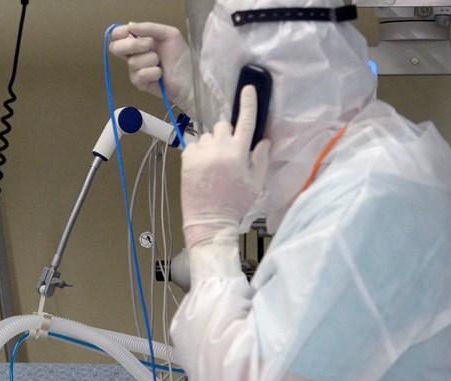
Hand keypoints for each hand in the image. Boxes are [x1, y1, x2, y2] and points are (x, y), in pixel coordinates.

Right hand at [108, 22, 191, 105]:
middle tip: (149, 46)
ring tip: (161, 63)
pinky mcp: (139, 83)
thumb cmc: (181, 56)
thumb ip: (149, 28)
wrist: (189, 77)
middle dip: (133, 45)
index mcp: (138, 40)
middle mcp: (134, 54)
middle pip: (115, 48)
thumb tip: (129, 25)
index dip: (119, 33)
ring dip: (151, 60)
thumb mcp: (168, 34)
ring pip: (132, 61)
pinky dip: (154, 72)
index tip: (129, 33)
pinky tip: (161, 74)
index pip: (117, 36)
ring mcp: (134, 69)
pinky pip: (140, 74)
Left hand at [180, 85, 270, 249]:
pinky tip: (202, 169)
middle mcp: (219, 148)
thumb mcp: (256, 183)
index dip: (248, 103)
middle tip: (227, 153)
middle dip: (227, 134)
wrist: (209, 220)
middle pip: (223, 125)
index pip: (246, 121)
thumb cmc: (235, 204)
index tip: (247, 89)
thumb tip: (263, 140)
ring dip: (211, 144)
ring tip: (213, 165)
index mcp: (239, 152)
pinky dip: (198, 153)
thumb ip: (261, 158)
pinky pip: (194, 146)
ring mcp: (201, 152)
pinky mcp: (186, 159)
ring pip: (207, 136)